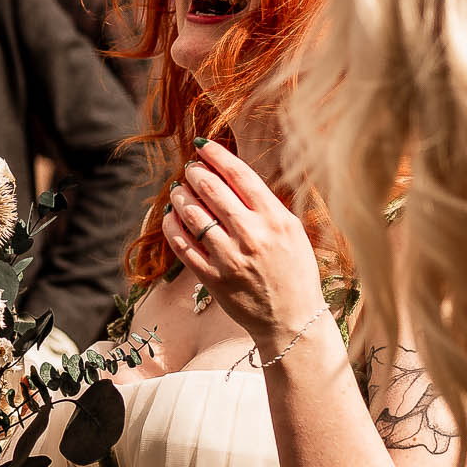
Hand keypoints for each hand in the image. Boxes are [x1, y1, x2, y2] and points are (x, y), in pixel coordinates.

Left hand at [162, 140, 328, 350]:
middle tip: (190, 169)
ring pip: (192, 214)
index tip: (202, 145)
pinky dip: (172, 226)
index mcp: (276, 219)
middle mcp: (252, 236)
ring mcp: (230, 258)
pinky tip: (171, 216)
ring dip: (180, 196)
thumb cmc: (295, 272)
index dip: (216, 155)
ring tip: (179, 190)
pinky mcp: (213, 278)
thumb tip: (233, 175)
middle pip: (212, 190)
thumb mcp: (292, 231)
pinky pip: (182, 245)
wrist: (292, 320)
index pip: (240, 175)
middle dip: (195, 173)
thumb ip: (266, 204)